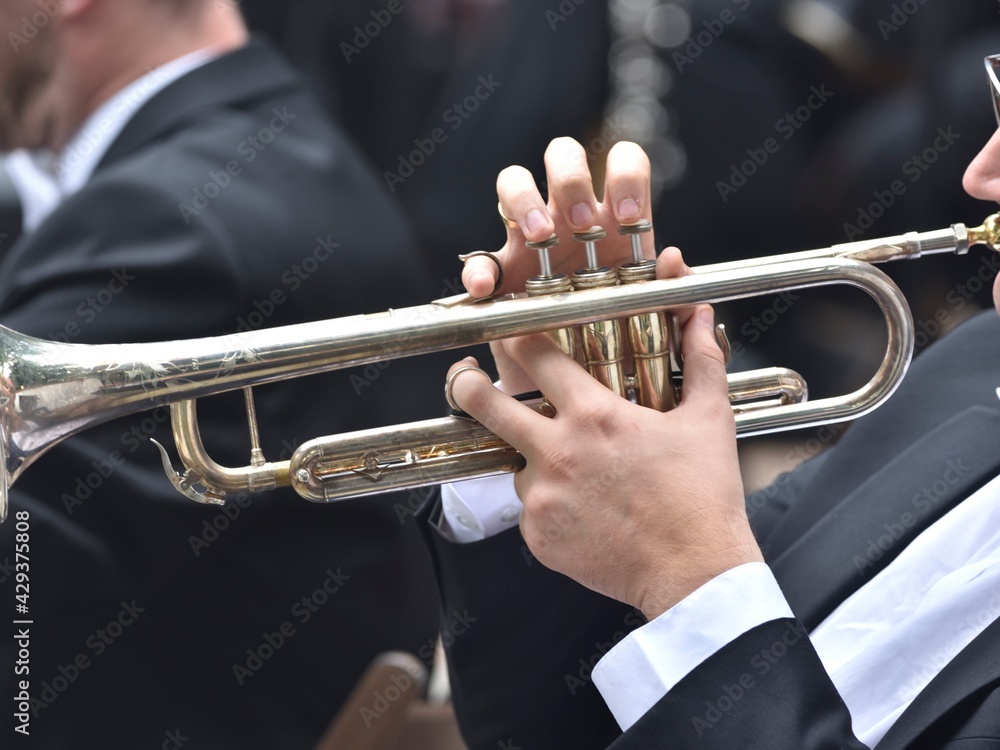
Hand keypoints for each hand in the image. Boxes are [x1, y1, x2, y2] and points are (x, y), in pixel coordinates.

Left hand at [446, 306, 762, 619]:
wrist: (695, 573)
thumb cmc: (703, 496)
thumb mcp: (709, 419)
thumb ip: (700, 359)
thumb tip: (701, 314)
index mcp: (594, 415)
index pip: (534, 356)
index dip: (517, 338)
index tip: (509, 334)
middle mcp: (557, 452)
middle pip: (486, 404)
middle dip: (466, 385)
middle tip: (464, 378)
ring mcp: (543, 496)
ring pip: (516, 464)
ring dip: (535, 461)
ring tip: (581, 475)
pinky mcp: (537, 535)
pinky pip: (530, 509)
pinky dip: (550, 505)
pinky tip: (586, 510)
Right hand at [468, 137, 689, 393]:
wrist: (578, 376)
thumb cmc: (621, 330)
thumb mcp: (654, 313)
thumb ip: (671, 289)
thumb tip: (671, 258)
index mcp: (613, 215)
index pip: (622, 162)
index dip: (625, 176)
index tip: (628, 218)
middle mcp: (568, 215)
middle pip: (562, 155)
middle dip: (571, 180)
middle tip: (582, 223)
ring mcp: (528, 238)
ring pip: (513, 181)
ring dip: (525, 200)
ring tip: (540, 237)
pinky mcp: (497, 273)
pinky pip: (478, 260)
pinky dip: (477, 270)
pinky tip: (487, 289)